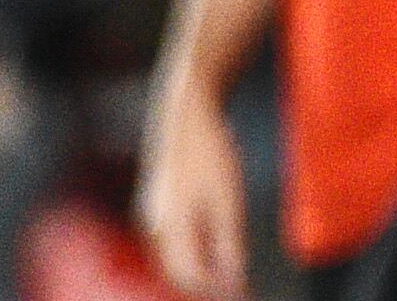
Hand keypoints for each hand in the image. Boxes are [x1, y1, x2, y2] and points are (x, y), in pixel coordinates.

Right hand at [135, 78, 249, 300]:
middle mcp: (155, 226)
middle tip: (240, 288)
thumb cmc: (211, 154)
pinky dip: (193, 248)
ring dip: (200, 266)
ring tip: (231, 271)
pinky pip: (173, 238)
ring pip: (174, 255)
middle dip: (207, 282)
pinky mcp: (157, 202)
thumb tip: (234, 282)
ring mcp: (152, 213)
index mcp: (170, 228)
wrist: (188, 113)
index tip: (244, 293)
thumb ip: (229, 244)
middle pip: (179, 270)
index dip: (216, 290)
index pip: (190, 276)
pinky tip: (215, 243)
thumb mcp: (228, 201)